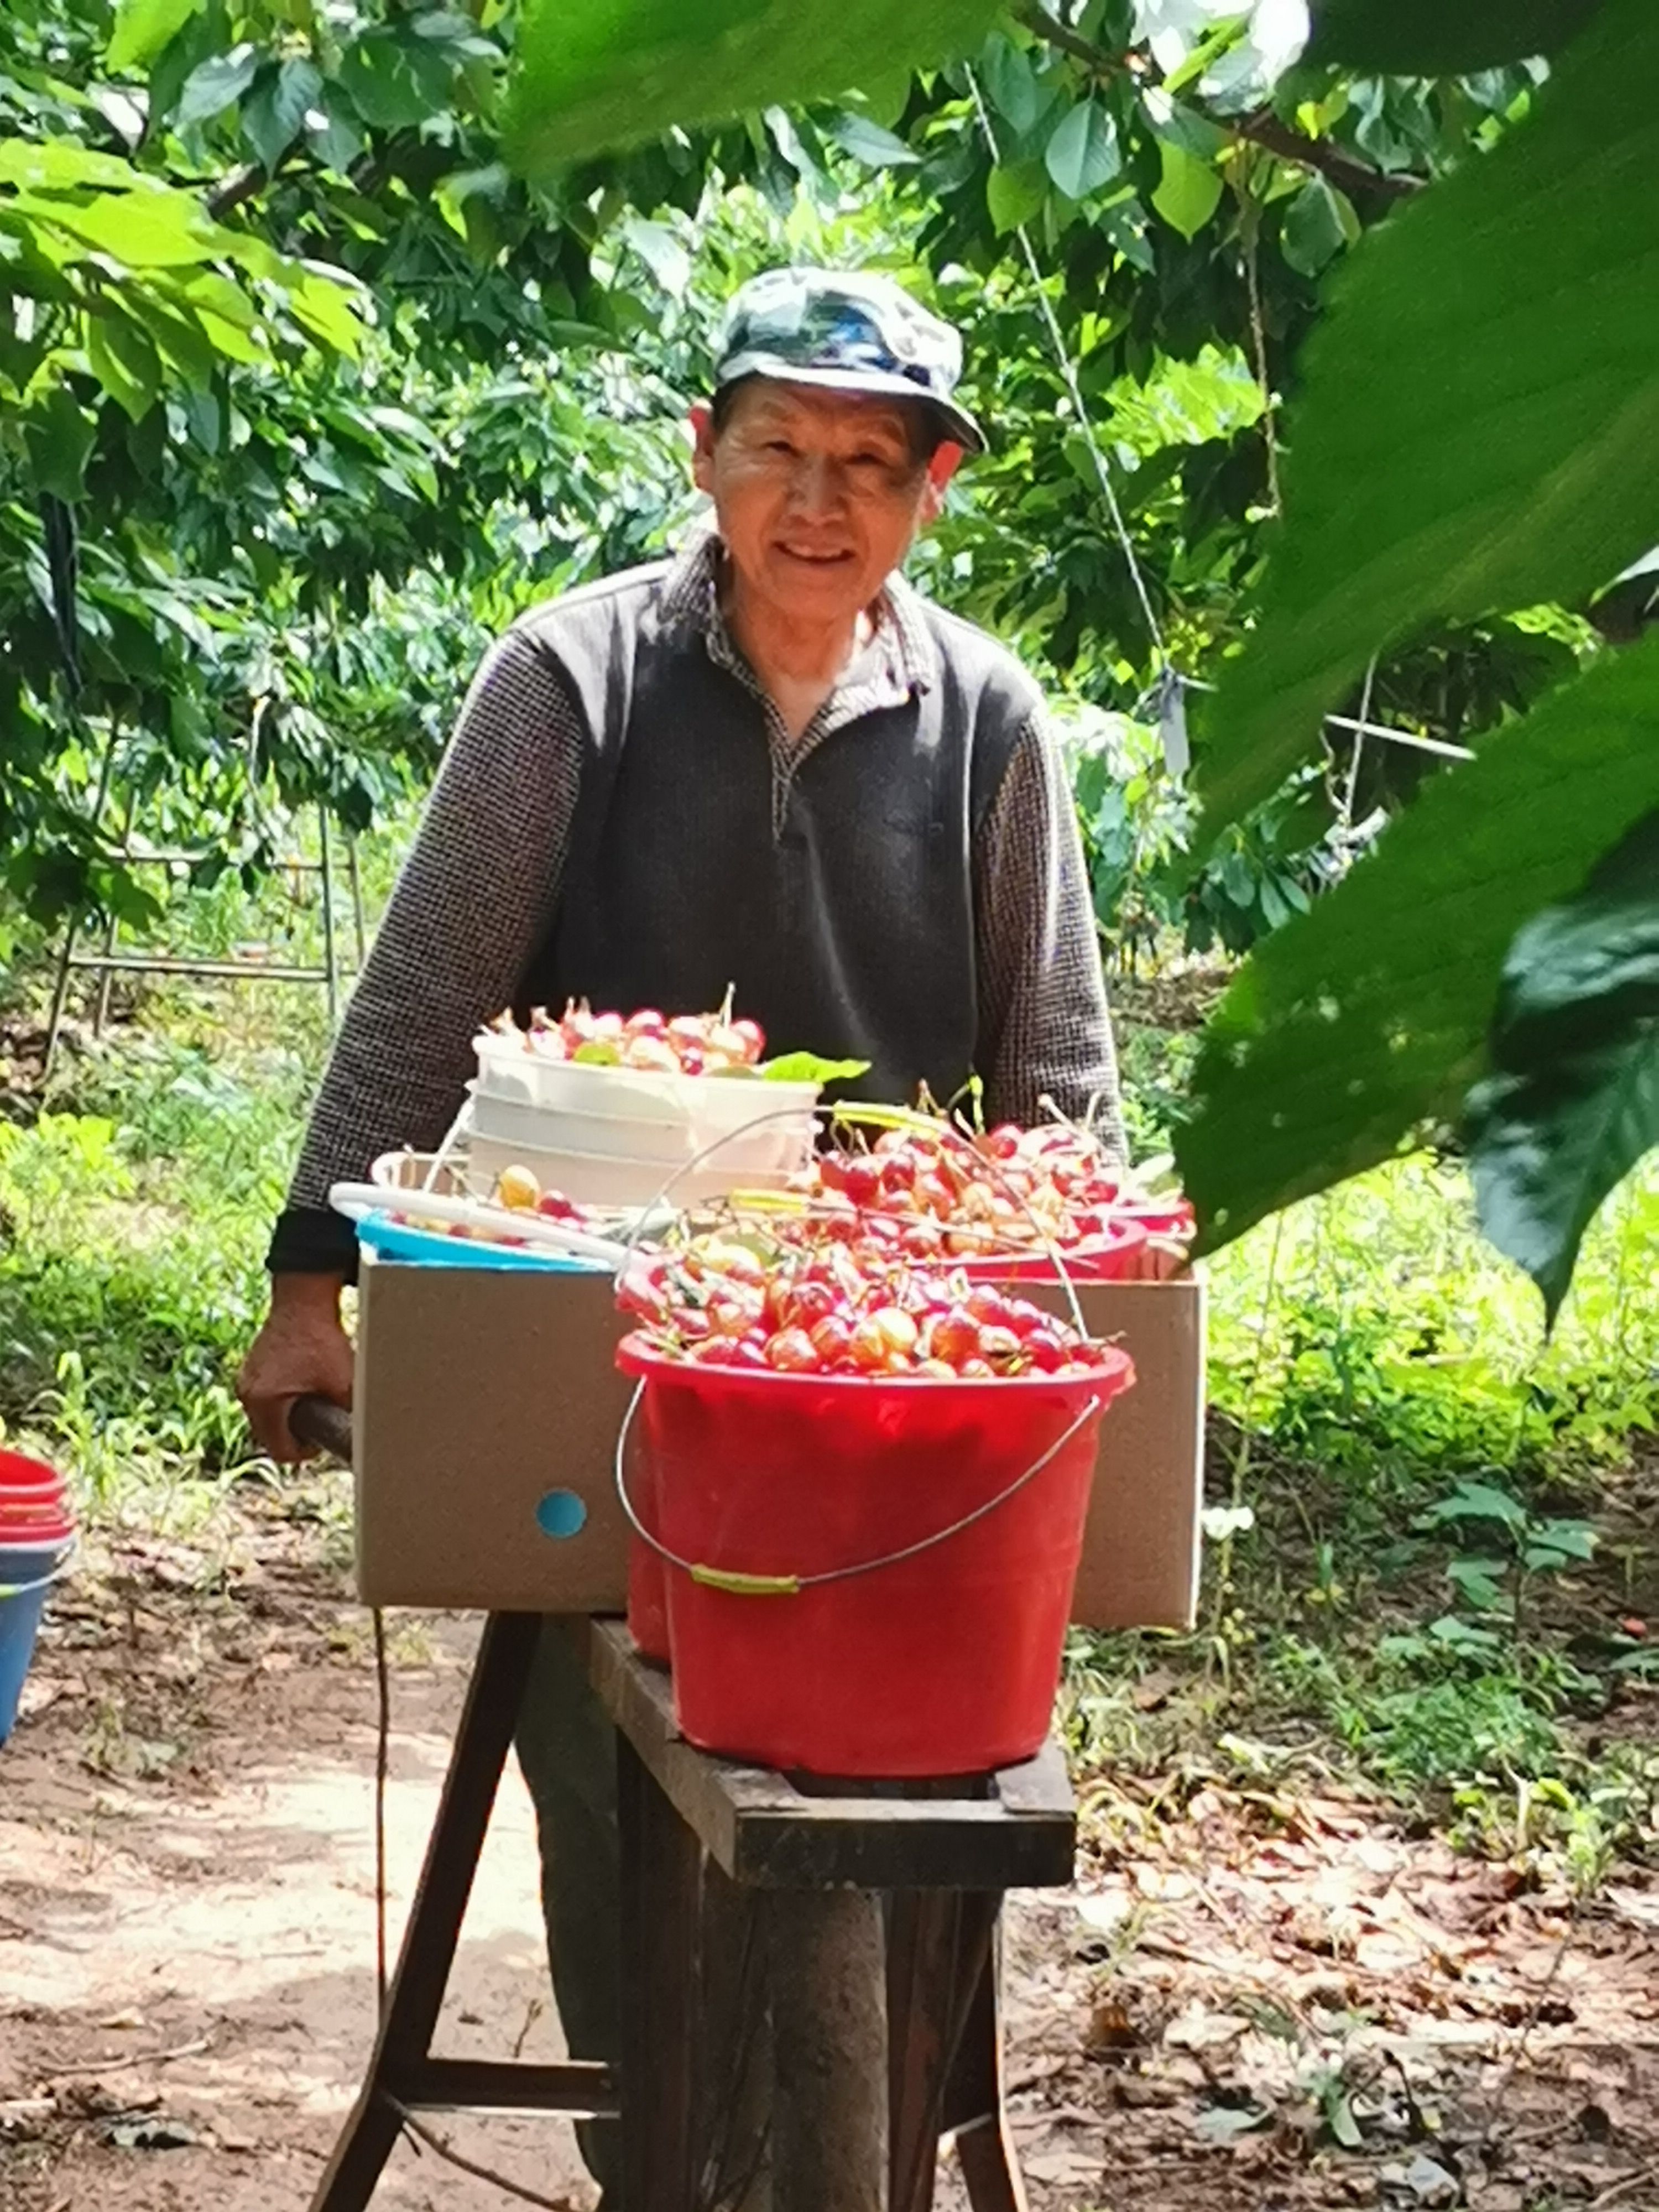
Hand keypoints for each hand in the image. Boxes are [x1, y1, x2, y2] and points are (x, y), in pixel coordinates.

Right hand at [238, 1273, 352, 1461]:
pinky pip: (266, 1397)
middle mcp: (248, 1394)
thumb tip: (366, 1437)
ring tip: (315, 1400)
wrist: (305, 1299)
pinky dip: (283, 1399)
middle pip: (271, 1436)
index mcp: (264, 1403)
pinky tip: (304, 1385)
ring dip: (289, 1416)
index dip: (306, 1453)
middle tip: (322, 1419)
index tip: (323, 1440)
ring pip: (268, 1417)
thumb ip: (350, 1414)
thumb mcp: (343, 1382)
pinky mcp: (252, 1368)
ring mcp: (247, 1379)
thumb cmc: (321, 1339)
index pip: (280, 1451)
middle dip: (297, 1434)